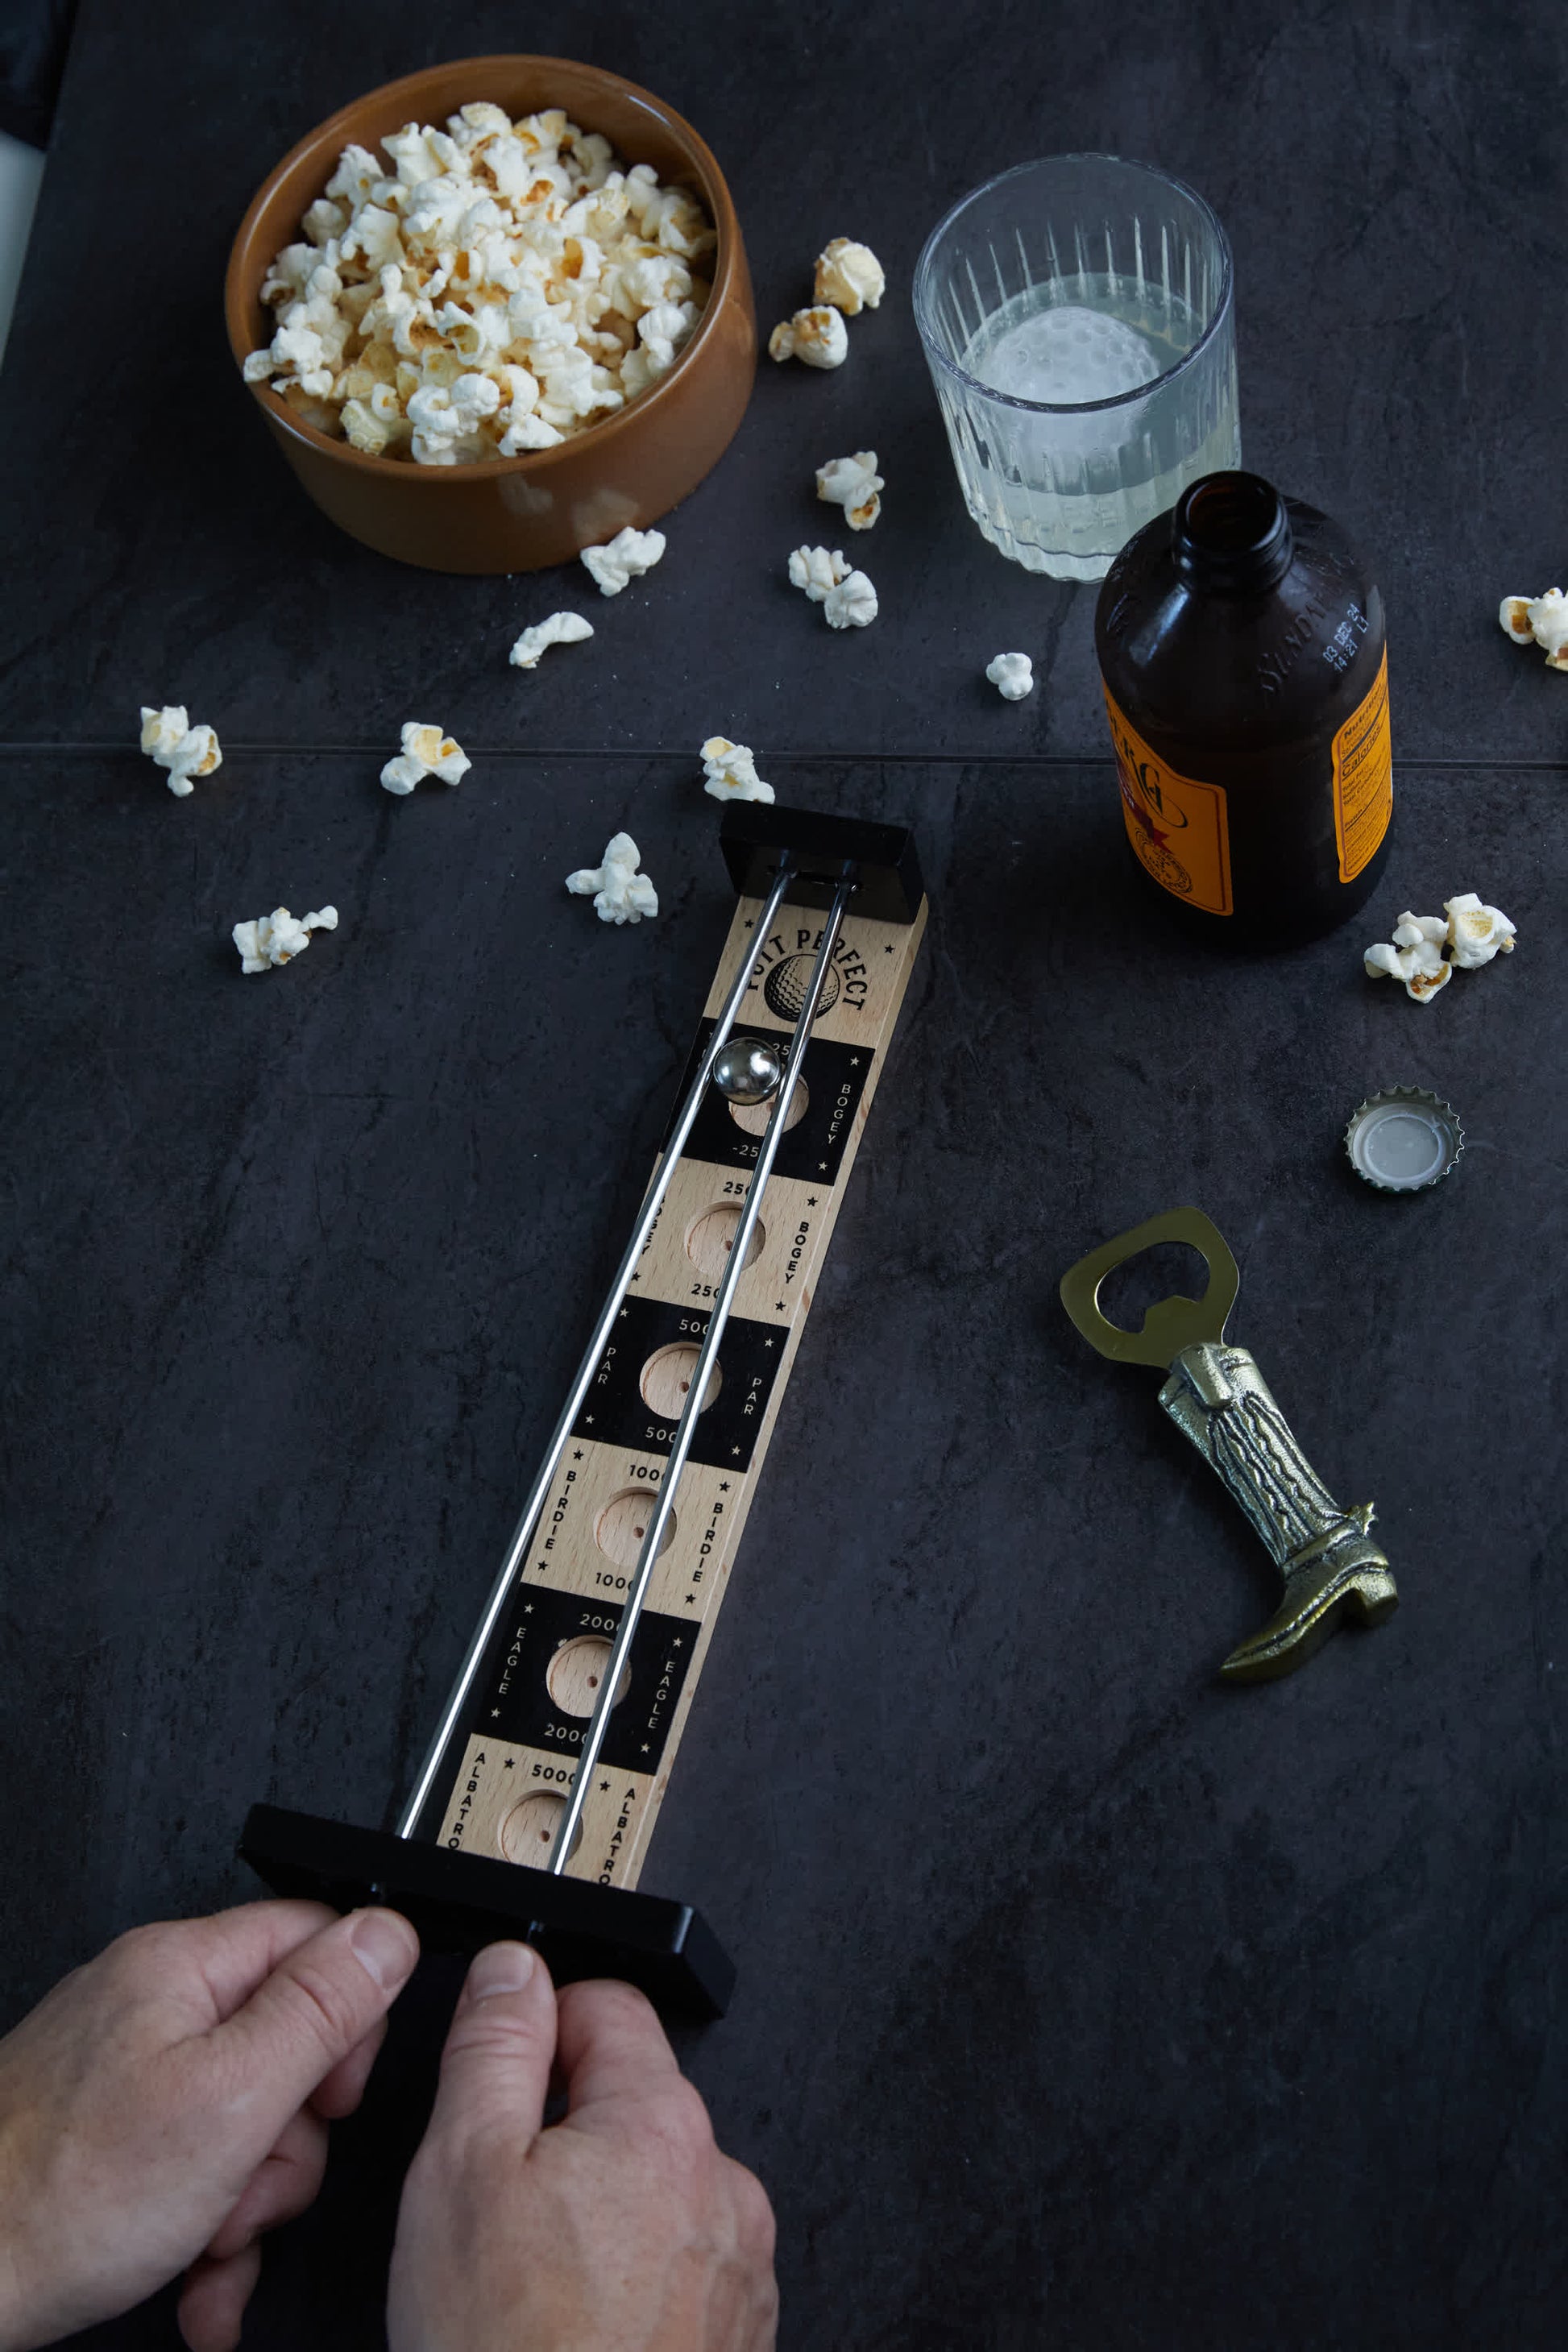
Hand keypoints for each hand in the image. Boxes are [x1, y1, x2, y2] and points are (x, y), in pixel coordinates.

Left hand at [0, 1899, 418, 2351]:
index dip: (349, 2021)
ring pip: (246, 2118)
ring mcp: (127, 2071)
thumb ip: (320, 2009)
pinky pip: (194, 2162)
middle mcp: (153, 2004)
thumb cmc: (62, 2197)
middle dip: (289, 2138)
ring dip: (246, 2200)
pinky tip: (194, 2276)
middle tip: (252, 2183)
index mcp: (183, 1967)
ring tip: (208, 2242)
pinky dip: (203, 2226)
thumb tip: (387, 1932)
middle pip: (288, 2043)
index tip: (335, 2096)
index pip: (317, 1943)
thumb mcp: (231, 2098)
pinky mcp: (110, 2134)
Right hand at [388, 1945, 776, 2351]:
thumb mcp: (462, 2171)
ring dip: (597, 2214)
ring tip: (529, 2284)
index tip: (498, 2071)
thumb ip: (493, 2048)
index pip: (607, 2005)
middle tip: (494, 2204)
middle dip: (563, 2135)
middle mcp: (722, 2186)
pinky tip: (572, 2328)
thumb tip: (513, 1971)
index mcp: (663, 2124)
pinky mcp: (737, 2339)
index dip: (536, 2027)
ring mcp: (738, 2269)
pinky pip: (677, 2271)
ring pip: (653, 2194)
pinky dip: (628, 2284)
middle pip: (633, 2103)